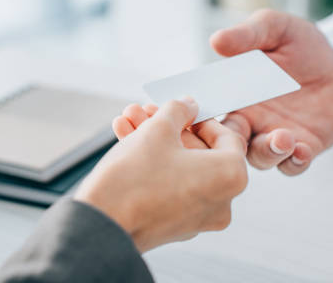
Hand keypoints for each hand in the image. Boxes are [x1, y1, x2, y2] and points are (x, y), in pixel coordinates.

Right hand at [74, 98, 247, 252]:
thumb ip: (178, 110)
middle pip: (199, 152)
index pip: (226, 137)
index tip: (181, 111)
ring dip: (156, 141)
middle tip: (146, 111)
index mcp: (230, 176)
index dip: (200, 118)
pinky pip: (172, 186)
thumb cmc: (135, 177)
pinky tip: (127, 140)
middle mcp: (222, 201)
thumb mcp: (158, 129)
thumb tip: (188, 106)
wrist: (102, 223)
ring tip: (128, 120)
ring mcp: (198, 217)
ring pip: (181, 168)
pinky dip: (155, 165)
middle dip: (170, 127)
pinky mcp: (175, 226)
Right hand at [210, 9, 332, 175]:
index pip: (209, 115)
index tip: (196, 119)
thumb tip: (216, 40)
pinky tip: (301, 150)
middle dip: (230, 146)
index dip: (199, 121)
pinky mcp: (305, 146)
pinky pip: (294, 165)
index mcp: (236, 97)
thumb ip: (247, 34)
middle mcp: (252, 122)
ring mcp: (277, 137)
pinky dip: (295, 162)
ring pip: (262, 158)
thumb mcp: (274, 28)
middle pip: (230, 144)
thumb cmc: (298, 44)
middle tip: (237, 137)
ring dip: (268, 153)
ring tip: (281, 138)